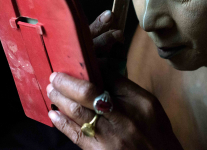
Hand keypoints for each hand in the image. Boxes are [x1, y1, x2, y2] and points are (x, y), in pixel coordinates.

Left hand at [46, 10, 182, 148]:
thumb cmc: (155, 129)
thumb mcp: (148, 102)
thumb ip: (125, 87)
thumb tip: (100, 71)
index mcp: (135, 102)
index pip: (104, 81)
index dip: (84, 74)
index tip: (72, 68)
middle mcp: (120, 119)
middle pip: (86, 96)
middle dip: (66, 85)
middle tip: (54, 77)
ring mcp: (108, 138)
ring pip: (77, 114)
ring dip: (61, 100)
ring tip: (51, 90)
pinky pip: (76, 136)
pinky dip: (62, 124)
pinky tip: (53, 114)